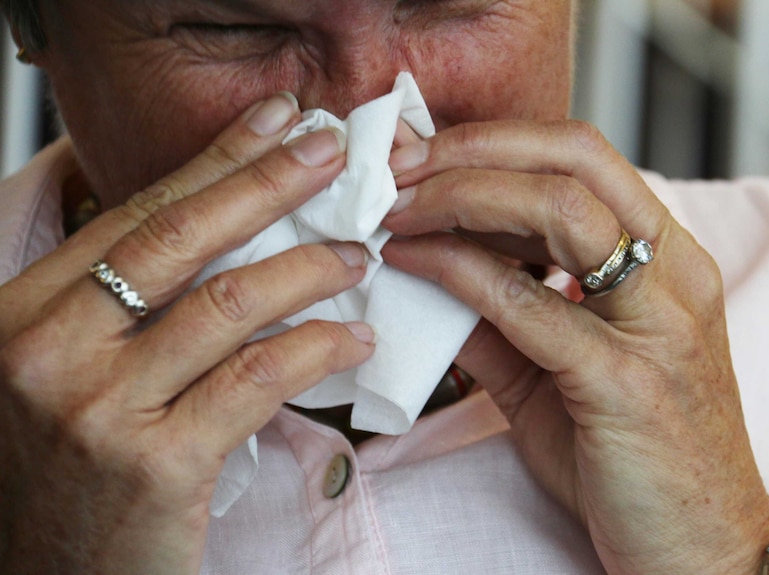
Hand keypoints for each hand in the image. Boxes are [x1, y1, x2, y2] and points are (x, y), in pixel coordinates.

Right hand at [0, 95, 374, 573]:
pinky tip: (353, 340)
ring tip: (357, 257)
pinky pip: (258, 377)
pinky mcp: (155, 463)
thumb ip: (129, 308)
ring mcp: (97, 406)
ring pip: (228, 303)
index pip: (137, 214)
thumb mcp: (75, 373)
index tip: (273, 122)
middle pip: (180, 239)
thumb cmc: (74, 473)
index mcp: (24, 313)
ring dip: (308, 269)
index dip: (215, 162)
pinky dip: (317, 349)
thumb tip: (226, 232)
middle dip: (267, 183)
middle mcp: (47, 349)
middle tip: (330, 151)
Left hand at [383, 120, 768, 573]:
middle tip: (400, 165)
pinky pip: (531, 304)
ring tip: (395, 210)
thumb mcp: (556, 374)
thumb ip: (498, 319)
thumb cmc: (632, 456)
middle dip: (473, 148)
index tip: (423, 153)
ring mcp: (658, 325)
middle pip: (573, 160)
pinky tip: (412, 265)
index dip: (495, 139)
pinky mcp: (626, 382)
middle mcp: (674, 276)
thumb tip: (425, 271)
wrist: (697, 548)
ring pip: (560, 212)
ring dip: (460, 197)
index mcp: (667, 261)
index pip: (582, 157)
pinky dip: (460, 271)